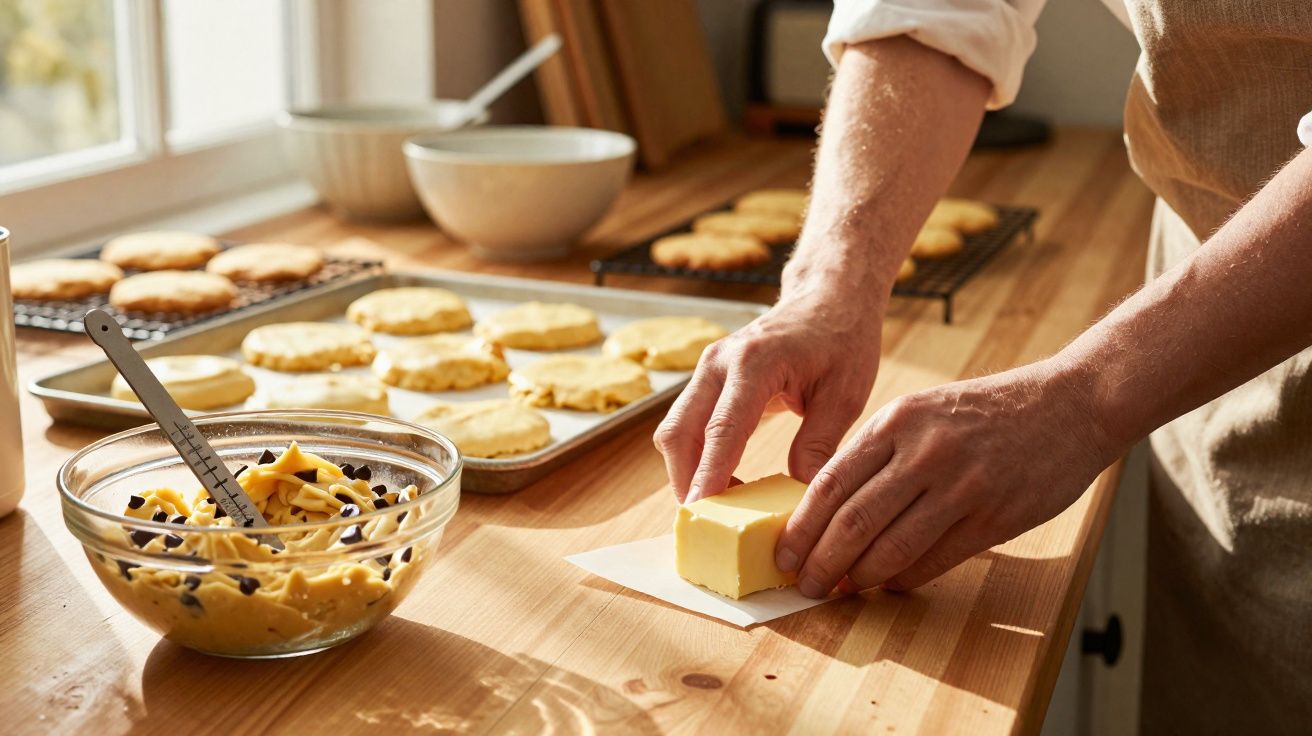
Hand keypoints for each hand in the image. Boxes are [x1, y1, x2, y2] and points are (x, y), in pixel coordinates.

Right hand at [655, 293, 882, 502]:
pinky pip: (687, 424)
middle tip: (711, 524)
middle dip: (686, 481)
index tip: (701, 512)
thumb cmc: (842, 340)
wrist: (829, 298)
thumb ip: (819, 445)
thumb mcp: (845, 395)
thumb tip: (801, 497)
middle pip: (679, 433)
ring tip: (722, 507)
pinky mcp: (708, 379)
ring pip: (674, 431)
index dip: (708, 475)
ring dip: (688, 471)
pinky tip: (724, 482)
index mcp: (755, 363)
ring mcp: (707, 369)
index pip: (721, 429)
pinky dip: (696, 456)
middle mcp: (719, 363)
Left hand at [775, 359, 1120, 595]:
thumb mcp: (923, 411)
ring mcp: (961, 485)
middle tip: (804, 584)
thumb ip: (880, 452)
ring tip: (843, 590)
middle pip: (852, 521)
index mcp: (897, 421)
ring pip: (890, 547)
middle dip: (821, 562)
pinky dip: (905, 578)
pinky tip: (890, 585)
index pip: (830, 483)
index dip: (802, 526)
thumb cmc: (989, 411)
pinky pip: (935, 559)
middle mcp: (923, 452)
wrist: (1071, 405)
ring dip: (859, 578)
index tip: (784, 553)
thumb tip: (834, 509)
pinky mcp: (994, 516)